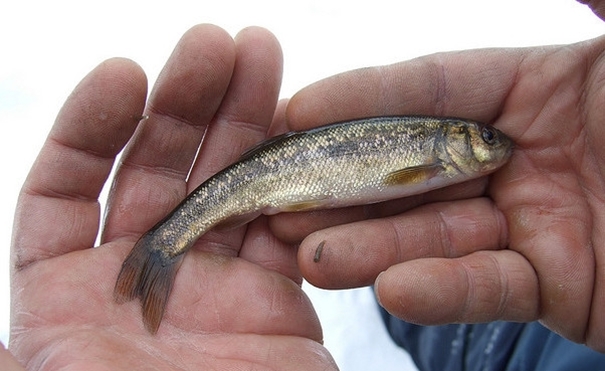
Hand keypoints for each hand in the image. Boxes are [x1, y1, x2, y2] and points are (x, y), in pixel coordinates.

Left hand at [10, 25, 336, 369]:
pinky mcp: (275, 294)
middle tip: (215, 46)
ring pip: (226, 182)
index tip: (125, 76)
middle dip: (184, 102)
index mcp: (69, 296)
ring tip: (260, 55)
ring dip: (243, 118)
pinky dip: (293, 182)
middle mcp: (143, 276)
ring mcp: (214, 280)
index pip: (69, 188)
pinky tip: (301, 134)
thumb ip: (20, 362)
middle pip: (158, 169)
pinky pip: (283, 223)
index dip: (93, 128)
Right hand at [271, 36, 604, 351]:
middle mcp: (519, 157)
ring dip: (373, 248)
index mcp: (536, 92)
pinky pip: (487, 289)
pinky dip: (440, 290)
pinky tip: (394, 289)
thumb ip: (594, 7)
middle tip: (281, 200)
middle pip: (415, 167)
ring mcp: (530, 223)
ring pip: (436, 234)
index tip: (300, 111)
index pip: (433, 87)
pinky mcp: (550, 285)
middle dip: (346, 186)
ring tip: (314, 257)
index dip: (365, 97)